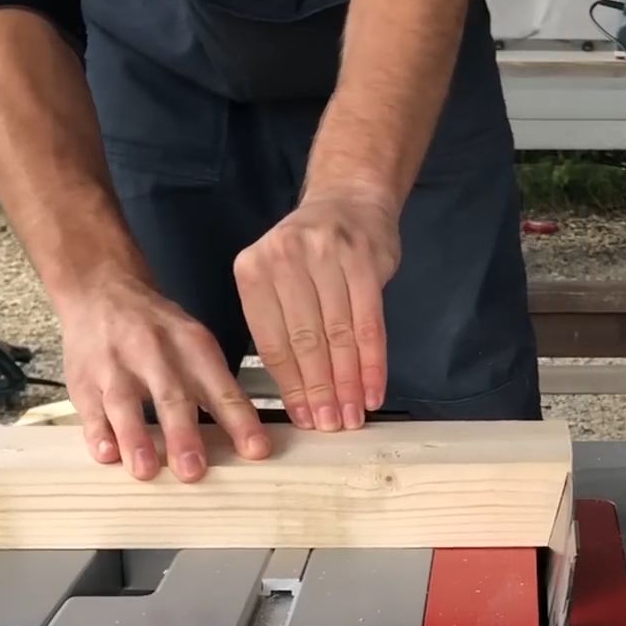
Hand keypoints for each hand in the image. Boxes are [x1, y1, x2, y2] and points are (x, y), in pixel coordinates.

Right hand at [59, 277, 270, 480]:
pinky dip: (97, 432)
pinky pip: (89, 408)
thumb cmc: (155, 329)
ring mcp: (115, 367)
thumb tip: (245, 441)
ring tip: (146, 470)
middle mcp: (154, 354)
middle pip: (171, 397)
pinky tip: (106, 454)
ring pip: (125, 403)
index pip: (221, 389)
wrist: (101, 289)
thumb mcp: (195, 345)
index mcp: (192, 347)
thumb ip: (218, 390)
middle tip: (193, 471)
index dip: (240, 421)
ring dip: (136, 439)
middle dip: (183, 436)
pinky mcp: (85, 380)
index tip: (256, 450)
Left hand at [233, 191, 398, 430]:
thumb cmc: (310, 252)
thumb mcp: (277, 280)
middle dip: (320, 390)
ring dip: (348, 383)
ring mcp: (325, 255)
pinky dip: (373, 362)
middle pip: (305, 340)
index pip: (271, 341)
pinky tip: (373, 389)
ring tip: (352, 415)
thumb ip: (281, 326)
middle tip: (330, 425)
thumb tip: (297, 396)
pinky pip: (369, 322)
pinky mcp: (363, 258)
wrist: (349, 200)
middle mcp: (284, 258)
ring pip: (338, 334)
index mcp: (252, 270)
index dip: (290, 386)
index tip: (303, 418)